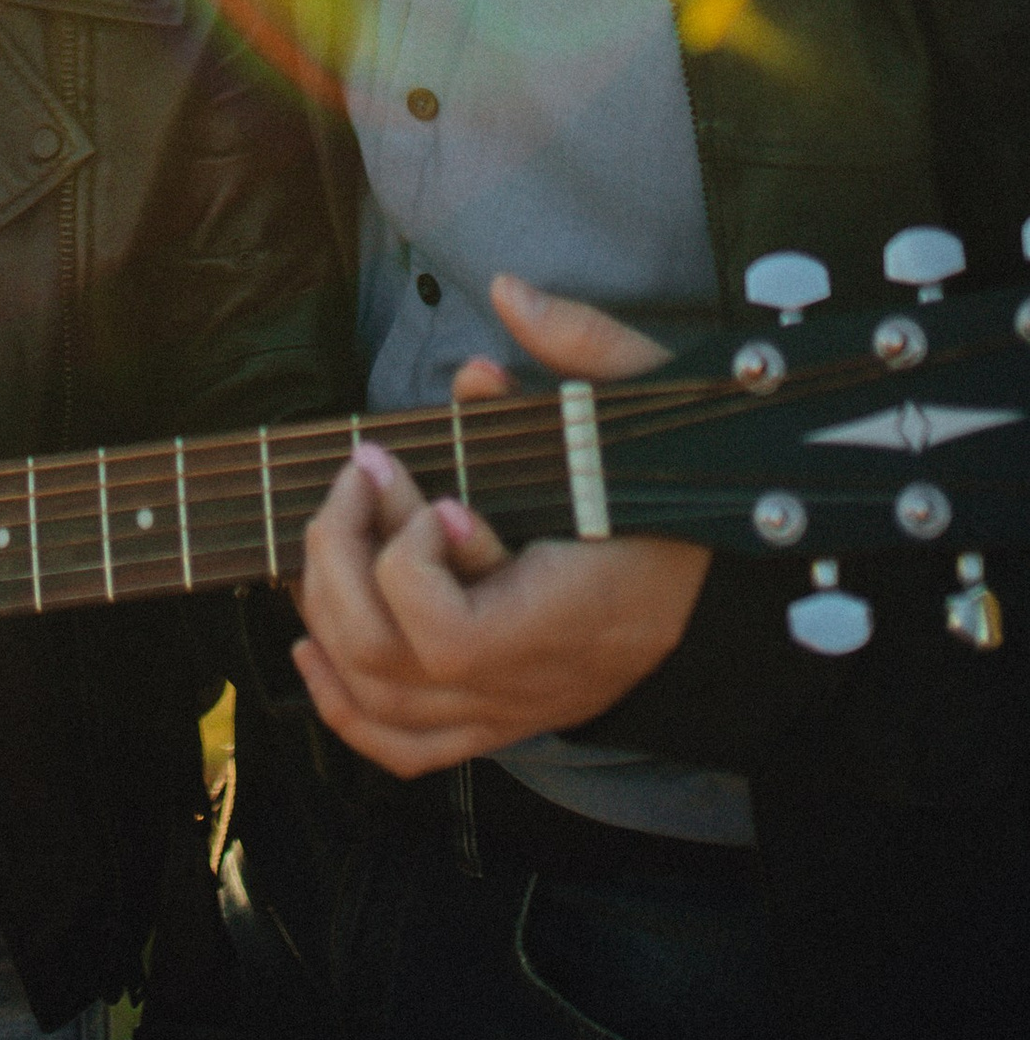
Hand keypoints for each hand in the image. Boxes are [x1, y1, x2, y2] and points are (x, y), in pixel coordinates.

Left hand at [288, 275, 709, 777]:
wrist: (730, 579)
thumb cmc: (677, 484)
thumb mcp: (646, 398)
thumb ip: (581, 344)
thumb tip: (508, 292)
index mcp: (569, 616)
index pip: (449, 635)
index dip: (412, 565)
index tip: (436, 493)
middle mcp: (533, 681)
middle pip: (389, 665)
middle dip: (343, 561)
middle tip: (359, 476)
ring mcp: (512, 710)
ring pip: (382, 705)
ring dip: (327, 616)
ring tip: (330, 532)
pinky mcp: (500, 719)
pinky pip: (405, 747)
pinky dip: (343, 706)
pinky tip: (309, 644)